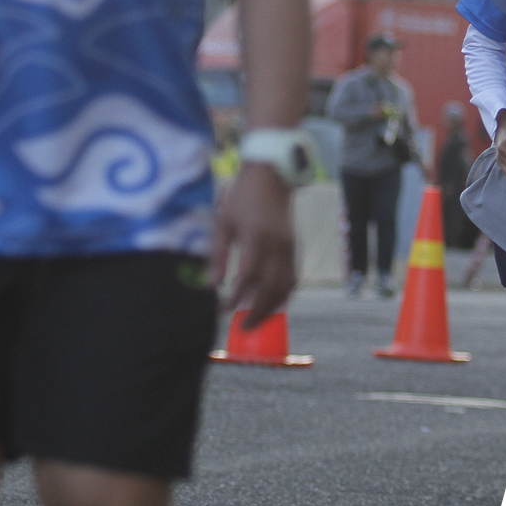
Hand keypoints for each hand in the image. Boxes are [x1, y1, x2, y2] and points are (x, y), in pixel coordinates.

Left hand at [211, 163, 298, 323]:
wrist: (271, 178)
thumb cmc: (241, 200)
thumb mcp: (222, 223)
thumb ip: (217, 255)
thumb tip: (211, 286)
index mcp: (256, 238)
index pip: (248, 277)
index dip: (236, 297)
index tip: (223, 309)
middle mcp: (277, 246)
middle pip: (271, 288)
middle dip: (257, 312)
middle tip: (243, 328)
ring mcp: (289, 248)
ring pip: (286, 286)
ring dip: (272, 307)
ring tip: (256, 321)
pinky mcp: (295, 248)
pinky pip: (293, 278)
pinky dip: (284, 295)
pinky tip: (271, 304)